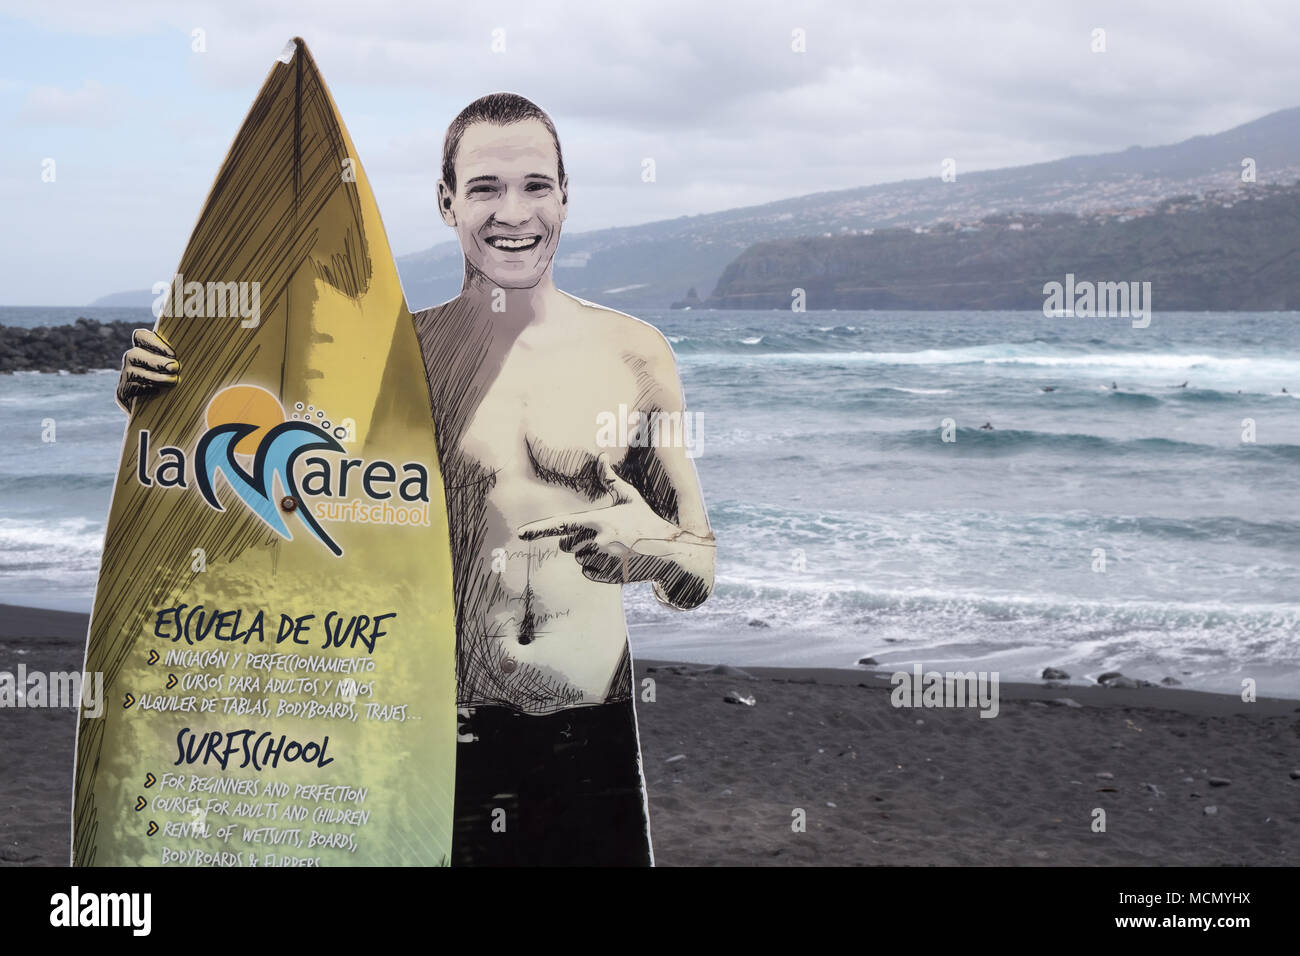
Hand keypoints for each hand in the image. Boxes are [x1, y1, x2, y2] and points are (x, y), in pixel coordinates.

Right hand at [117, 328, 178, 410]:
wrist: (165, 412)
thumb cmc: (179, 384)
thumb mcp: (181, 369)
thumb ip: (184, 359)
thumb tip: (204, 348)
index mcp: (144, 349)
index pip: (140, 336)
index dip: (154, 341)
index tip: (173, 353)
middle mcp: (132, 361)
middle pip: (135, 353)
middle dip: (156, 360)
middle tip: (175, 367)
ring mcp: (125, 377)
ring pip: (132, 371)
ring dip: (154, 376)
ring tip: (172, 381)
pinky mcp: (122, 393)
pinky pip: (130, 388)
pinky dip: (146, 389)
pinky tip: (159, 392)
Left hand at [516, 453, 680, 584]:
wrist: (667, 551)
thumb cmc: (645, 521)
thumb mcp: (629, 497)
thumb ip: (610, 478)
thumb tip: (601, 455)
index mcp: (599, 520)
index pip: (563, 524)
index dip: (539, 529)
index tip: (521, 533)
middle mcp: (598, 541)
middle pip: (567, 544)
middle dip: (575, 540)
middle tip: (600, 535)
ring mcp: (602, 561)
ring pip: (577, 558)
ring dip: (587, 553)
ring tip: (611, 547)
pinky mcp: (606, 576)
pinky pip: (587, 572)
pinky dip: (596, 567)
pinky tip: (615, 560)